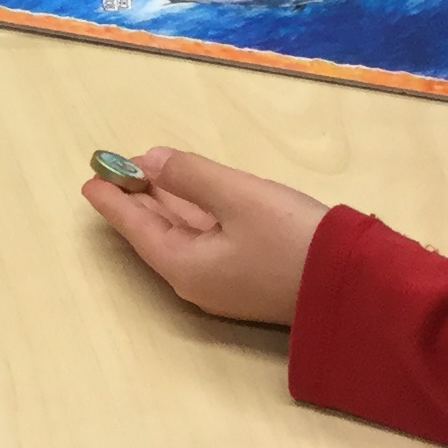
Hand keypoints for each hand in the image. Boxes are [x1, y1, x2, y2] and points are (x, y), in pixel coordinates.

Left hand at [83, 147, 330, 326]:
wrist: (356, 285)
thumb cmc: (292, 239)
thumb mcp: (238, 196)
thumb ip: (191, 176)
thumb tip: (151, 162)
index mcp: (185, 266)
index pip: (136, 228)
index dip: (114, 199)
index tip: (92, 176)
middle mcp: (198, 281)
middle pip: (156, 233)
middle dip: (137, 197)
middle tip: (117, 166)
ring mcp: (225, 282)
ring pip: (182, 235)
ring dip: (165, 202)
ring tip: (146, 171)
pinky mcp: (249, 276)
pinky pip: (205, 239)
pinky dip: (191, 212)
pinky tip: (189, 194)